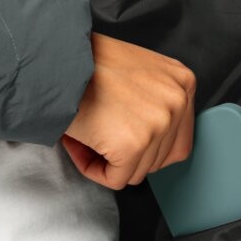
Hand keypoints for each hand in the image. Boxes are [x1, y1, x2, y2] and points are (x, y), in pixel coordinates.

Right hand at [61, 33, 195, 188]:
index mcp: (183, 82)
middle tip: (98, 134)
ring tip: (87, 134)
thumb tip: (152, 141)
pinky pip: (116, 179)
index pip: (178, 140)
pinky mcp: (133, 144)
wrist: (57, 61)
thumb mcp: (141, 72)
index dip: (147, 148)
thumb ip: (155, 102)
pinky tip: (80, 145)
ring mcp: (159, 124)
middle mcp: (177, 102)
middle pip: (158, 159)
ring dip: (108, 160)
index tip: (122, 138)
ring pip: (137, 171)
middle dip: (126, 155)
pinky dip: (93, 169)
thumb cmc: (87, 63)